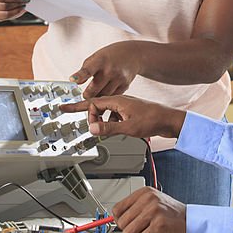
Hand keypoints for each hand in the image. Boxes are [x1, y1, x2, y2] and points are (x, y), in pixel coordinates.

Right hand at [60, 95, 185, 139]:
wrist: (169, 120)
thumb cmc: (152, 120)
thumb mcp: (128, 127)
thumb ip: (108, 129)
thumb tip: (92, 129)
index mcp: (117, 101)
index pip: (91, 102)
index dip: (77, 107)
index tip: (63, 108)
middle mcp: (120, 101)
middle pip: (97, 108)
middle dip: (93, 119)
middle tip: (96, 130)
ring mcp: (125, 106)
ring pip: (106, 114)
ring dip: (104, 123)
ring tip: (113, 131)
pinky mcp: (130, 112)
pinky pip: (114, 117)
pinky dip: (113, 124)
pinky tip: (121, 130)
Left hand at [71, 41, 141, 97]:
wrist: (132, 54)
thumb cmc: (109, 56)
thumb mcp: (96, 57)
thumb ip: (85, 70)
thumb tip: (75, 84)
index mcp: (100, 61)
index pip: (88, 69)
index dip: (80, 75)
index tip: (73, 80)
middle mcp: (110, 70)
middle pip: (93, 91)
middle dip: (87, 94)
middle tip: (85, 94)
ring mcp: (118, 79)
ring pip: (102, 97)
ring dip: (97, 98)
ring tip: (96, 93)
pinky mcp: (125, 86)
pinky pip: (111, 98)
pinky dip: (107, 98)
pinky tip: (105, 93)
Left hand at [112, 187, 186, 232]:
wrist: (191, 222)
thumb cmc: (171, 216)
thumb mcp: (151, 205)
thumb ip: (134, 210)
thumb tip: (114, 220)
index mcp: (144, 192)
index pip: (117, 209)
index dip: (121, 221)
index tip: (130, 224)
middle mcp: (148, 199)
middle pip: (121, 223)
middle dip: (132, 231)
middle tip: (146, 229)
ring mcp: (154, 210)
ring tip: (152, 232)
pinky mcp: (159, 224)